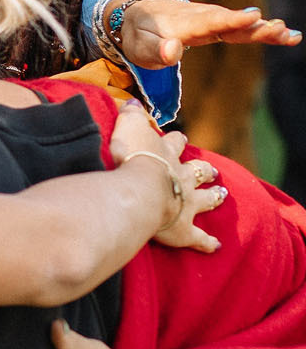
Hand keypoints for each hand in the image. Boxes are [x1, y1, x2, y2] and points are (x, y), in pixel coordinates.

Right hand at [107, 104, 222, 252]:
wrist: (141, 191)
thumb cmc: (131, 159)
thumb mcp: (128, 127)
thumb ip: (131, 114)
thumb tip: (133, 102)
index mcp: (167, 155)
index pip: (175, 143)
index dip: (177, 141)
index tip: (179, 138)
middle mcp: (183, 177)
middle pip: (198, 171)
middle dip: (205, 170)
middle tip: (212, 170)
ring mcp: (187, 203)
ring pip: (206, 199)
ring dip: (214, 197)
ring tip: (222, 195)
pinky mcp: (183, 228)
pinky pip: (198, 237)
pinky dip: (207, 242)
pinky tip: (215, 246)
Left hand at [116, 0, 299, 68]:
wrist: (135, 15)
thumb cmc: (139, 35)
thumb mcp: (140, 47)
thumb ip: (156, 50)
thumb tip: (172, 50)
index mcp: (181, 24)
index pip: (207, 22)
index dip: (229, 20)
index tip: (252, 17)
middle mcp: (200, 17)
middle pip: (229, 22)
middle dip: (253, 26)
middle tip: (280, 29)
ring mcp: (210, 18)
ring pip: (239, 23)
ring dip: (264, 28)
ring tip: (289, 34)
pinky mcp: (217, 22)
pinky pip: (241, 26)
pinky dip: (262, 29)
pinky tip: (286, 35)